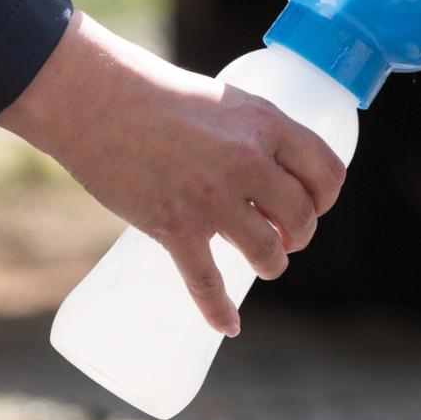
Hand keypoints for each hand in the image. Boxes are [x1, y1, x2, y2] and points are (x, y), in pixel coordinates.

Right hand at [0, 11, 345, 335]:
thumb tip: (261, 169)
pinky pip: (207, 282)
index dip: (324, 198)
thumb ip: (245, 135)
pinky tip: (229, 326)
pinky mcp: (175, 226)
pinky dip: (219, 310)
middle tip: (282, 236)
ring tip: (263, 263)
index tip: (312, 206)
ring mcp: (212, 198)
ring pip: (266, 253)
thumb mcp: (219, 101)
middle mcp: (248, 162)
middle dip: (298, 235)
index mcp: (265, 124)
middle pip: (301, 218)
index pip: (326, 172)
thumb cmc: (153, 93)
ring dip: (271, 265)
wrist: (94, 98)